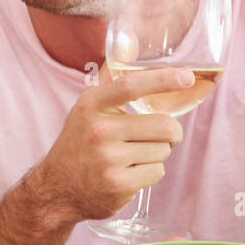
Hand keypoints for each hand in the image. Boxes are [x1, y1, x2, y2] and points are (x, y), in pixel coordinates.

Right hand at [31, 66, 189, 224]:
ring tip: (130, 158)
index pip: (130, 86)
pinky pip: (157, 172)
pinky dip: (149, 174)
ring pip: (163, 151)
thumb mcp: (86, 113)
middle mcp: (98, 129)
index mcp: (90, 105)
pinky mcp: (118, 183)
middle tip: (159, 137)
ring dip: (155, 155)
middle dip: (171, 133)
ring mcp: (107, 158)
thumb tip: (138, 56)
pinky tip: (128, 173)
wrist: (57, 188)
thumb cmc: (81, 145)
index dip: (162, 79)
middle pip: (164, 125)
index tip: (187, 77)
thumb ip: (111, 92)